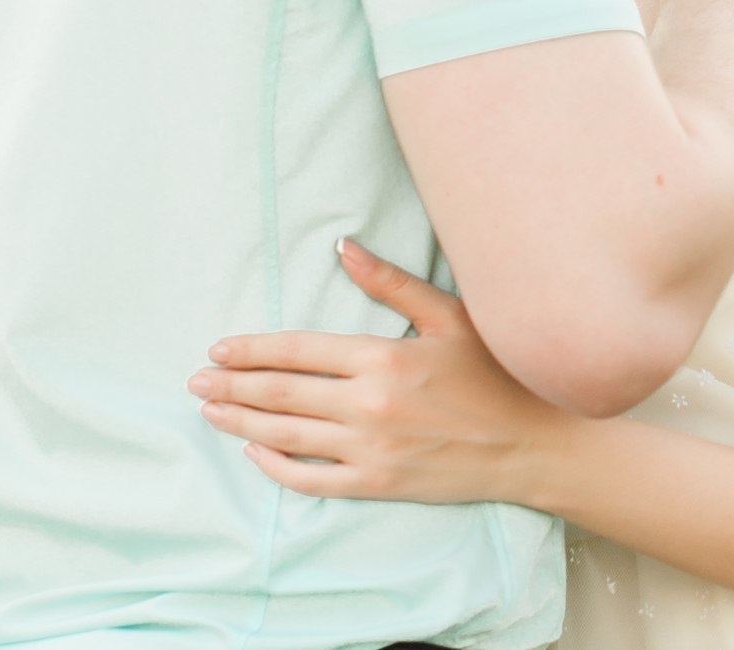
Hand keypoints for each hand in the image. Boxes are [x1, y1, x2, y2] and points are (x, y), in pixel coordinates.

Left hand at [190, 238, 581, 504]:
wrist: (537, 443)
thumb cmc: (499, 372)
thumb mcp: (451, 317)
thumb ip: (392, 283)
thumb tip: (342, 247)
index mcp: (384, 358)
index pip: (299, 351)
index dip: (253, 350)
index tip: (219, 348)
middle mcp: (370, 406)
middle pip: (282, 394)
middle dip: (232, 385)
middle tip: (196, 380)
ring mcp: (371, 450)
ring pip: (287, 436)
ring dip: (242, 422)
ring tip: (210, 410)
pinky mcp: (379, 485)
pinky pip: (312, 479)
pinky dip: (277, 466)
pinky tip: (256, 450)